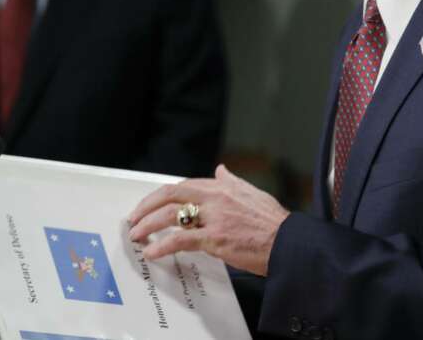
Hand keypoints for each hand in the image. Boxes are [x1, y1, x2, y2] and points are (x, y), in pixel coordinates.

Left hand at [127, 164, 289, 275]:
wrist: (288, 242)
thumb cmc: (273, 222)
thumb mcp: (252, 193)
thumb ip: (232, 182)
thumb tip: (221, 170)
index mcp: (223, 187)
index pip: (184, 186)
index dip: (162, 196)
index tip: (151, 205)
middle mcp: (216, 197)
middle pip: (171, 195)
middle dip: (147, 205)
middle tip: (134, 218)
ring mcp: (215, 217)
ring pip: (170, 215)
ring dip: (148, 225)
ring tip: (137, 235)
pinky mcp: (215, 238)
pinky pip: (180, 240)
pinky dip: (162, 246)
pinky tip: (152, 251)